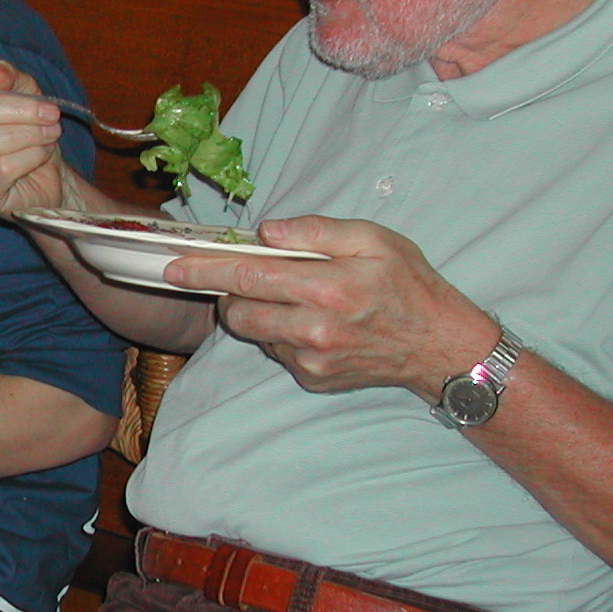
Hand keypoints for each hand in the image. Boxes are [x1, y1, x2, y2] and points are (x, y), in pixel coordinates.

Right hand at [0, 60, 68, 218]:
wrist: (49, 176)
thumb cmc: (26, 130)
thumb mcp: (22, 92)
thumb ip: (6, 77)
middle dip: (15, 107)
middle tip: (48, 111)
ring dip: (27, 132)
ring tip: (50, 131)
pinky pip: (1, 168)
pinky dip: (30, 154)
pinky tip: (43, 152)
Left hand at [161, 215, 498, 398]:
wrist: (439, 346)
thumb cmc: (408, 284)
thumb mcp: (373, 240)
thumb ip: (316, 232)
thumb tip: (266, 232)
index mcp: (328, 288)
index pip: (248, 277)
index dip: (205, 271)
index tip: (173, 266)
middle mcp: (314, 330)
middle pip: (239, 312)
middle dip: (227, 293)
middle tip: (240, 277)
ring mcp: (312, 360)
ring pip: (255, 333)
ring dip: (256, 313)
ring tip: (289, 297)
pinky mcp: (313, 379)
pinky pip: (277, 353)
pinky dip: (280, 335)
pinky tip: (310, 323)